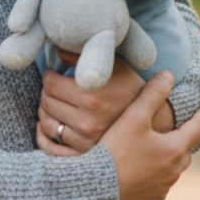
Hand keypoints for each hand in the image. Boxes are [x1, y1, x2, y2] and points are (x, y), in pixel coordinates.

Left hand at [35, 52, 175, 155]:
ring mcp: (84, 139)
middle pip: (47, 101)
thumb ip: (89, 53)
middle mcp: (87, 119)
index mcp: (92, 95)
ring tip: (53, 103)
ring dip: (45, 110)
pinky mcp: (83, 153)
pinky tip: (50, 122)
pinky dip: (45, 131)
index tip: (54, 74)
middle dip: (47, 92)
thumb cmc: (132, 88)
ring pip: (46, 122)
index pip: (51, 83)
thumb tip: (59, 45)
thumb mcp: (116, 65)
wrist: (155, 122)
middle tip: (53, 87)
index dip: (49, 76)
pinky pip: (50, 143)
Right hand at [101, 72, 199, 199]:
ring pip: (172, 170)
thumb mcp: (133, 117)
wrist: (96, 191)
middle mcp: (173, 172)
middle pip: (185, 151)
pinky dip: (154, 176)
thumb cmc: (115, 151)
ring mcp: (161, 189)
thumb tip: (168, 75)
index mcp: (174, 149)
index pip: (198, 128)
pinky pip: (157, 186)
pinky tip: (139, 171)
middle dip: (185, 139)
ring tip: (157, 149)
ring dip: (168, 159)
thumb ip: (152, 94)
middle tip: (181, 129)